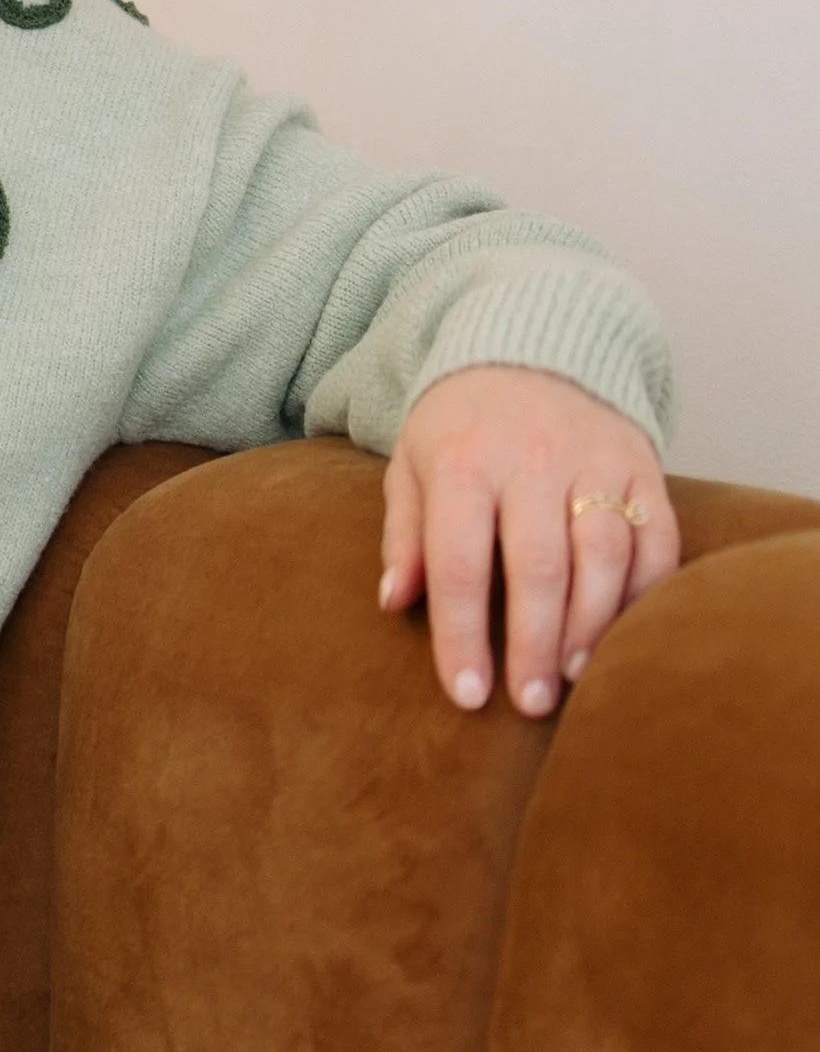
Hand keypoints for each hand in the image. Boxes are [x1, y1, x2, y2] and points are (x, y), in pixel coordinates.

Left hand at [381, 365, 678, 719]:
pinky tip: (622, 635)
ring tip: (573, 676)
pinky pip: (657, 539)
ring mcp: (596, 462)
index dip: (461, 634)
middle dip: (534, 644)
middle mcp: (533, 460)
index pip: (458, 561)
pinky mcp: (644, 467)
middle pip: (538, 566)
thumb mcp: (411, 464)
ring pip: (604, 554)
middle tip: (528, 703)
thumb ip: (404, 534)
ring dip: (591, 624)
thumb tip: (393, 602)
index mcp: (464, 462)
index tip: (466, 695)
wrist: (530, 348)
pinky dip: (645, 594)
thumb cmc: (461, 427)